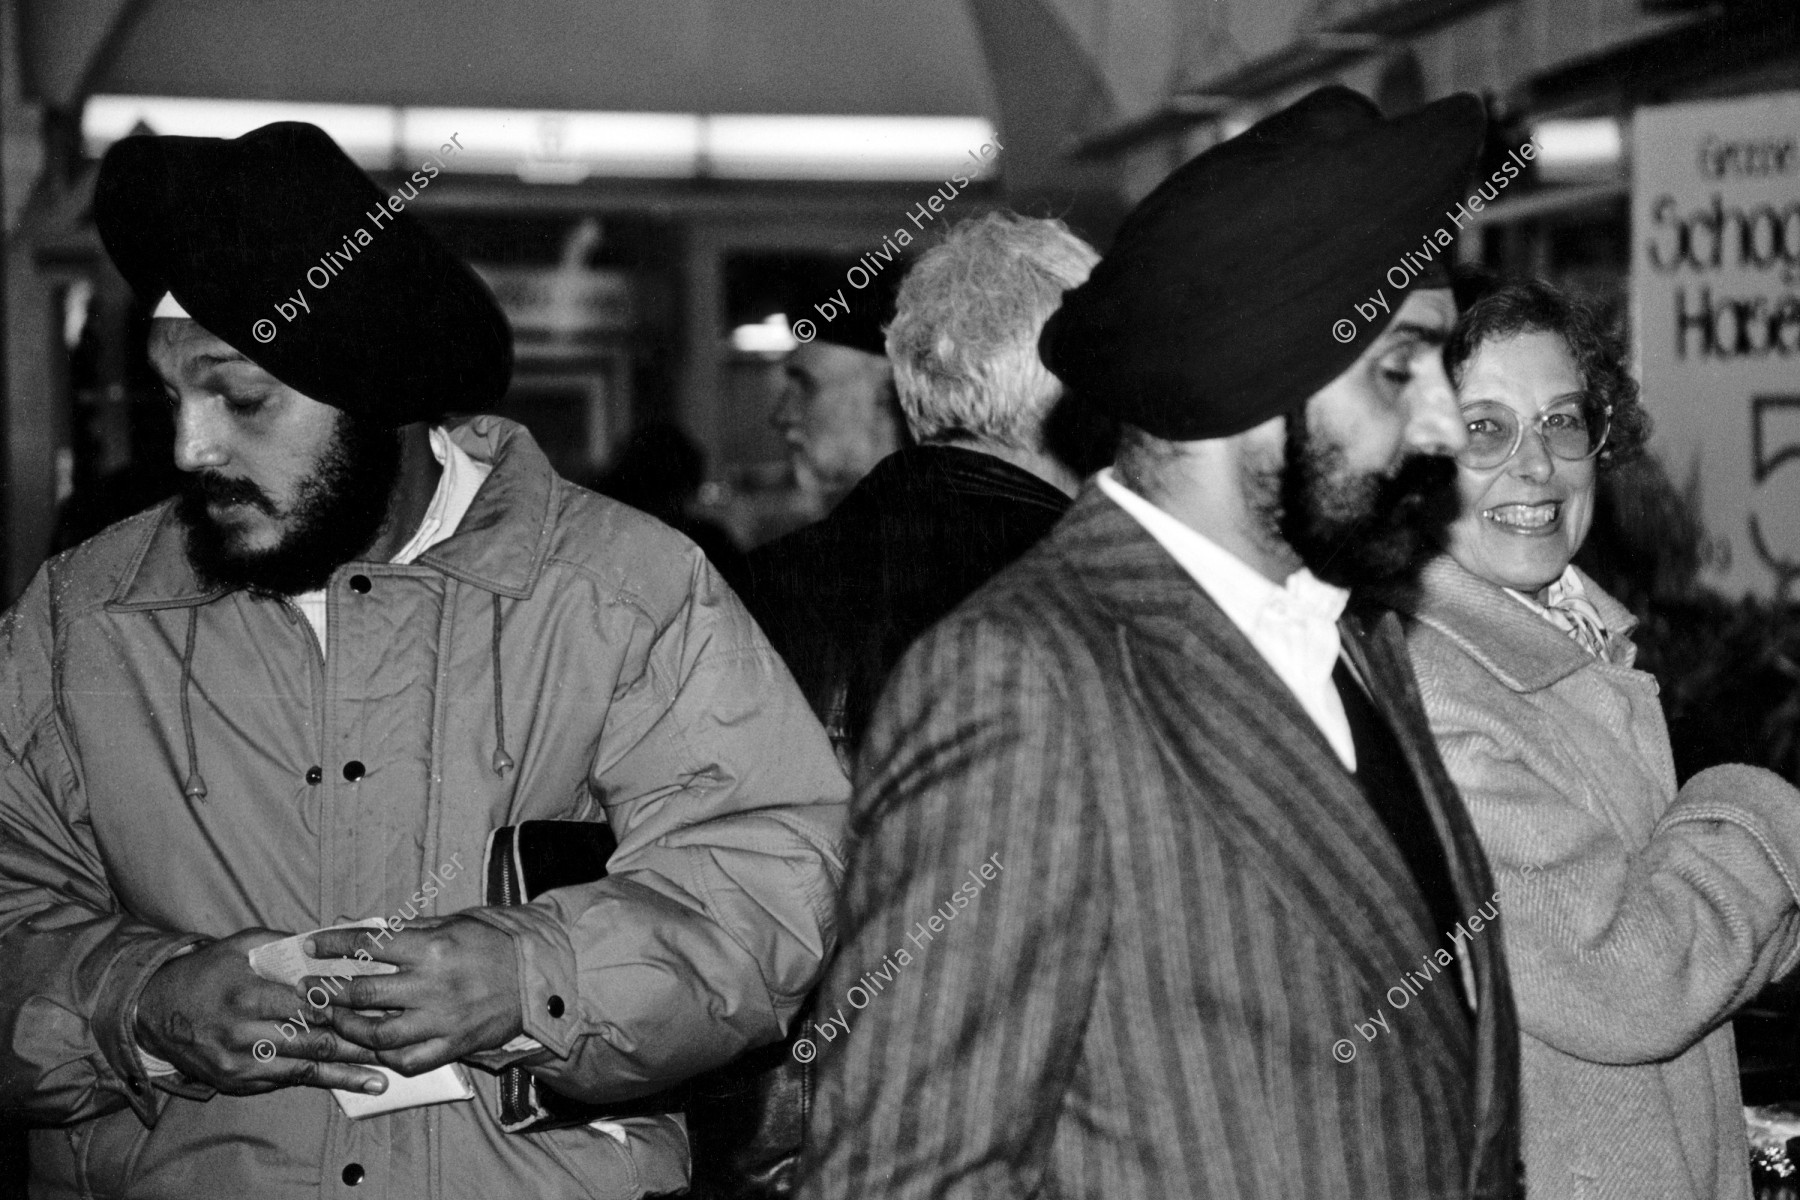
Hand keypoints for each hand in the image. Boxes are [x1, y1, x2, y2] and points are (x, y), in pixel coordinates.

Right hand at [134, 929, 386, 1096]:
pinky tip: (348, 1085)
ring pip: (304, 1068)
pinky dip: (319, 1082)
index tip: (381, 1006)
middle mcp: (244, 1032)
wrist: (153, 1013)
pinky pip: (285, 1081)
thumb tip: (329, 939)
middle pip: (312, 1039)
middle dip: (357, 1043)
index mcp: (249, 993)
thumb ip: (283, 943)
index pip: (308, 1002)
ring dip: (346, 1073)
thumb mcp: (240, 945)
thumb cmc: (205, 972)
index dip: (346, 1006)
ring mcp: (240, 1062)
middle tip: (395, 1044)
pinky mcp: (237, 1082)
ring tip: (383, 1077)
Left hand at [303, 915, 522, 1075]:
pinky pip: (407, 1060)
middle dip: (328, 990)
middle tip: (310, 988)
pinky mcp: (453, 1046)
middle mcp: (432, 985)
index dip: (334, 944)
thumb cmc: (497, 943)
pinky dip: (384, 1055)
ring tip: (336, 1018)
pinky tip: (372, 1045)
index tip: (312, 944)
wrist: (542, 978)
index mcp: (433, 947)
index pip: (369, 944)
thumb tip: (362, 925)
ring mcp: (442, 1020)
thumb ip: (408, 927)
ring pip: (377, 1033)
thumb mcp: (456, 922)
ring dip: (348, 1027)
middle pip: (362, 992)